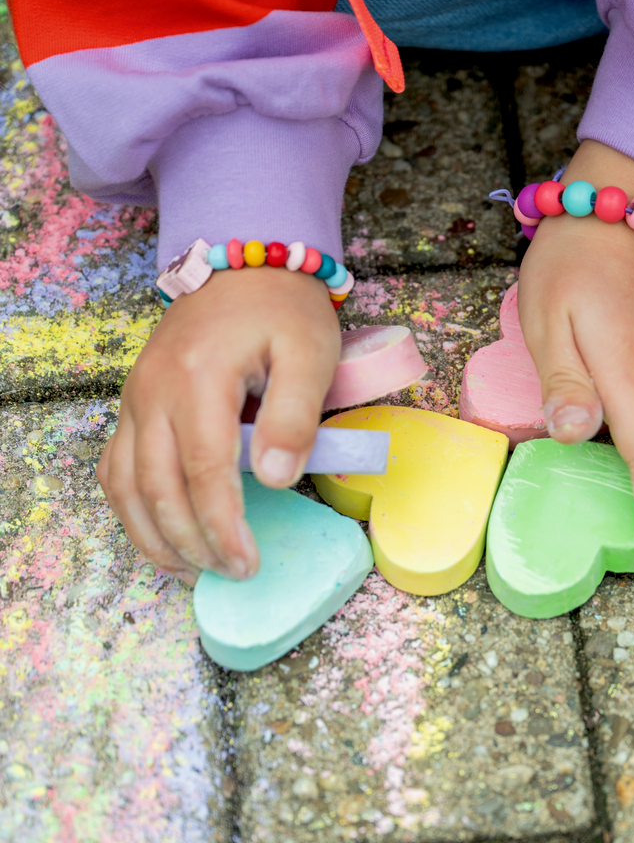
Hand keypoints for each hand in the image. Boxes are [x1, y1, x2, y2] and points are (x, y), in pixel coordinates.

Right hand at [97, 267, 339, 582]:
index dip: (223, 526)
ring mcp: (136, 399)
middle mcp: (153, 393)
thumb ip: (294, 416)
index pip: (203, 473)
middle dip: (193, 543)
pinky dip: (131, 508)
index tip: (247, 563)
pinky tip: (158, 534)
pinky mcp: (134, 404)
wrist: (244, 267)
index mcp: (198, 379)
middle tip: (231, 575)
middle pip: (158, 489)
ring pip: (125, 486)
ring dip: (154, 537)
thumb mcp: (309, 353)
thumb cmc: (283, 311)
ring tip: (192, 572)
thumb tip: (275, 479)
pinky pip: (116, 467)